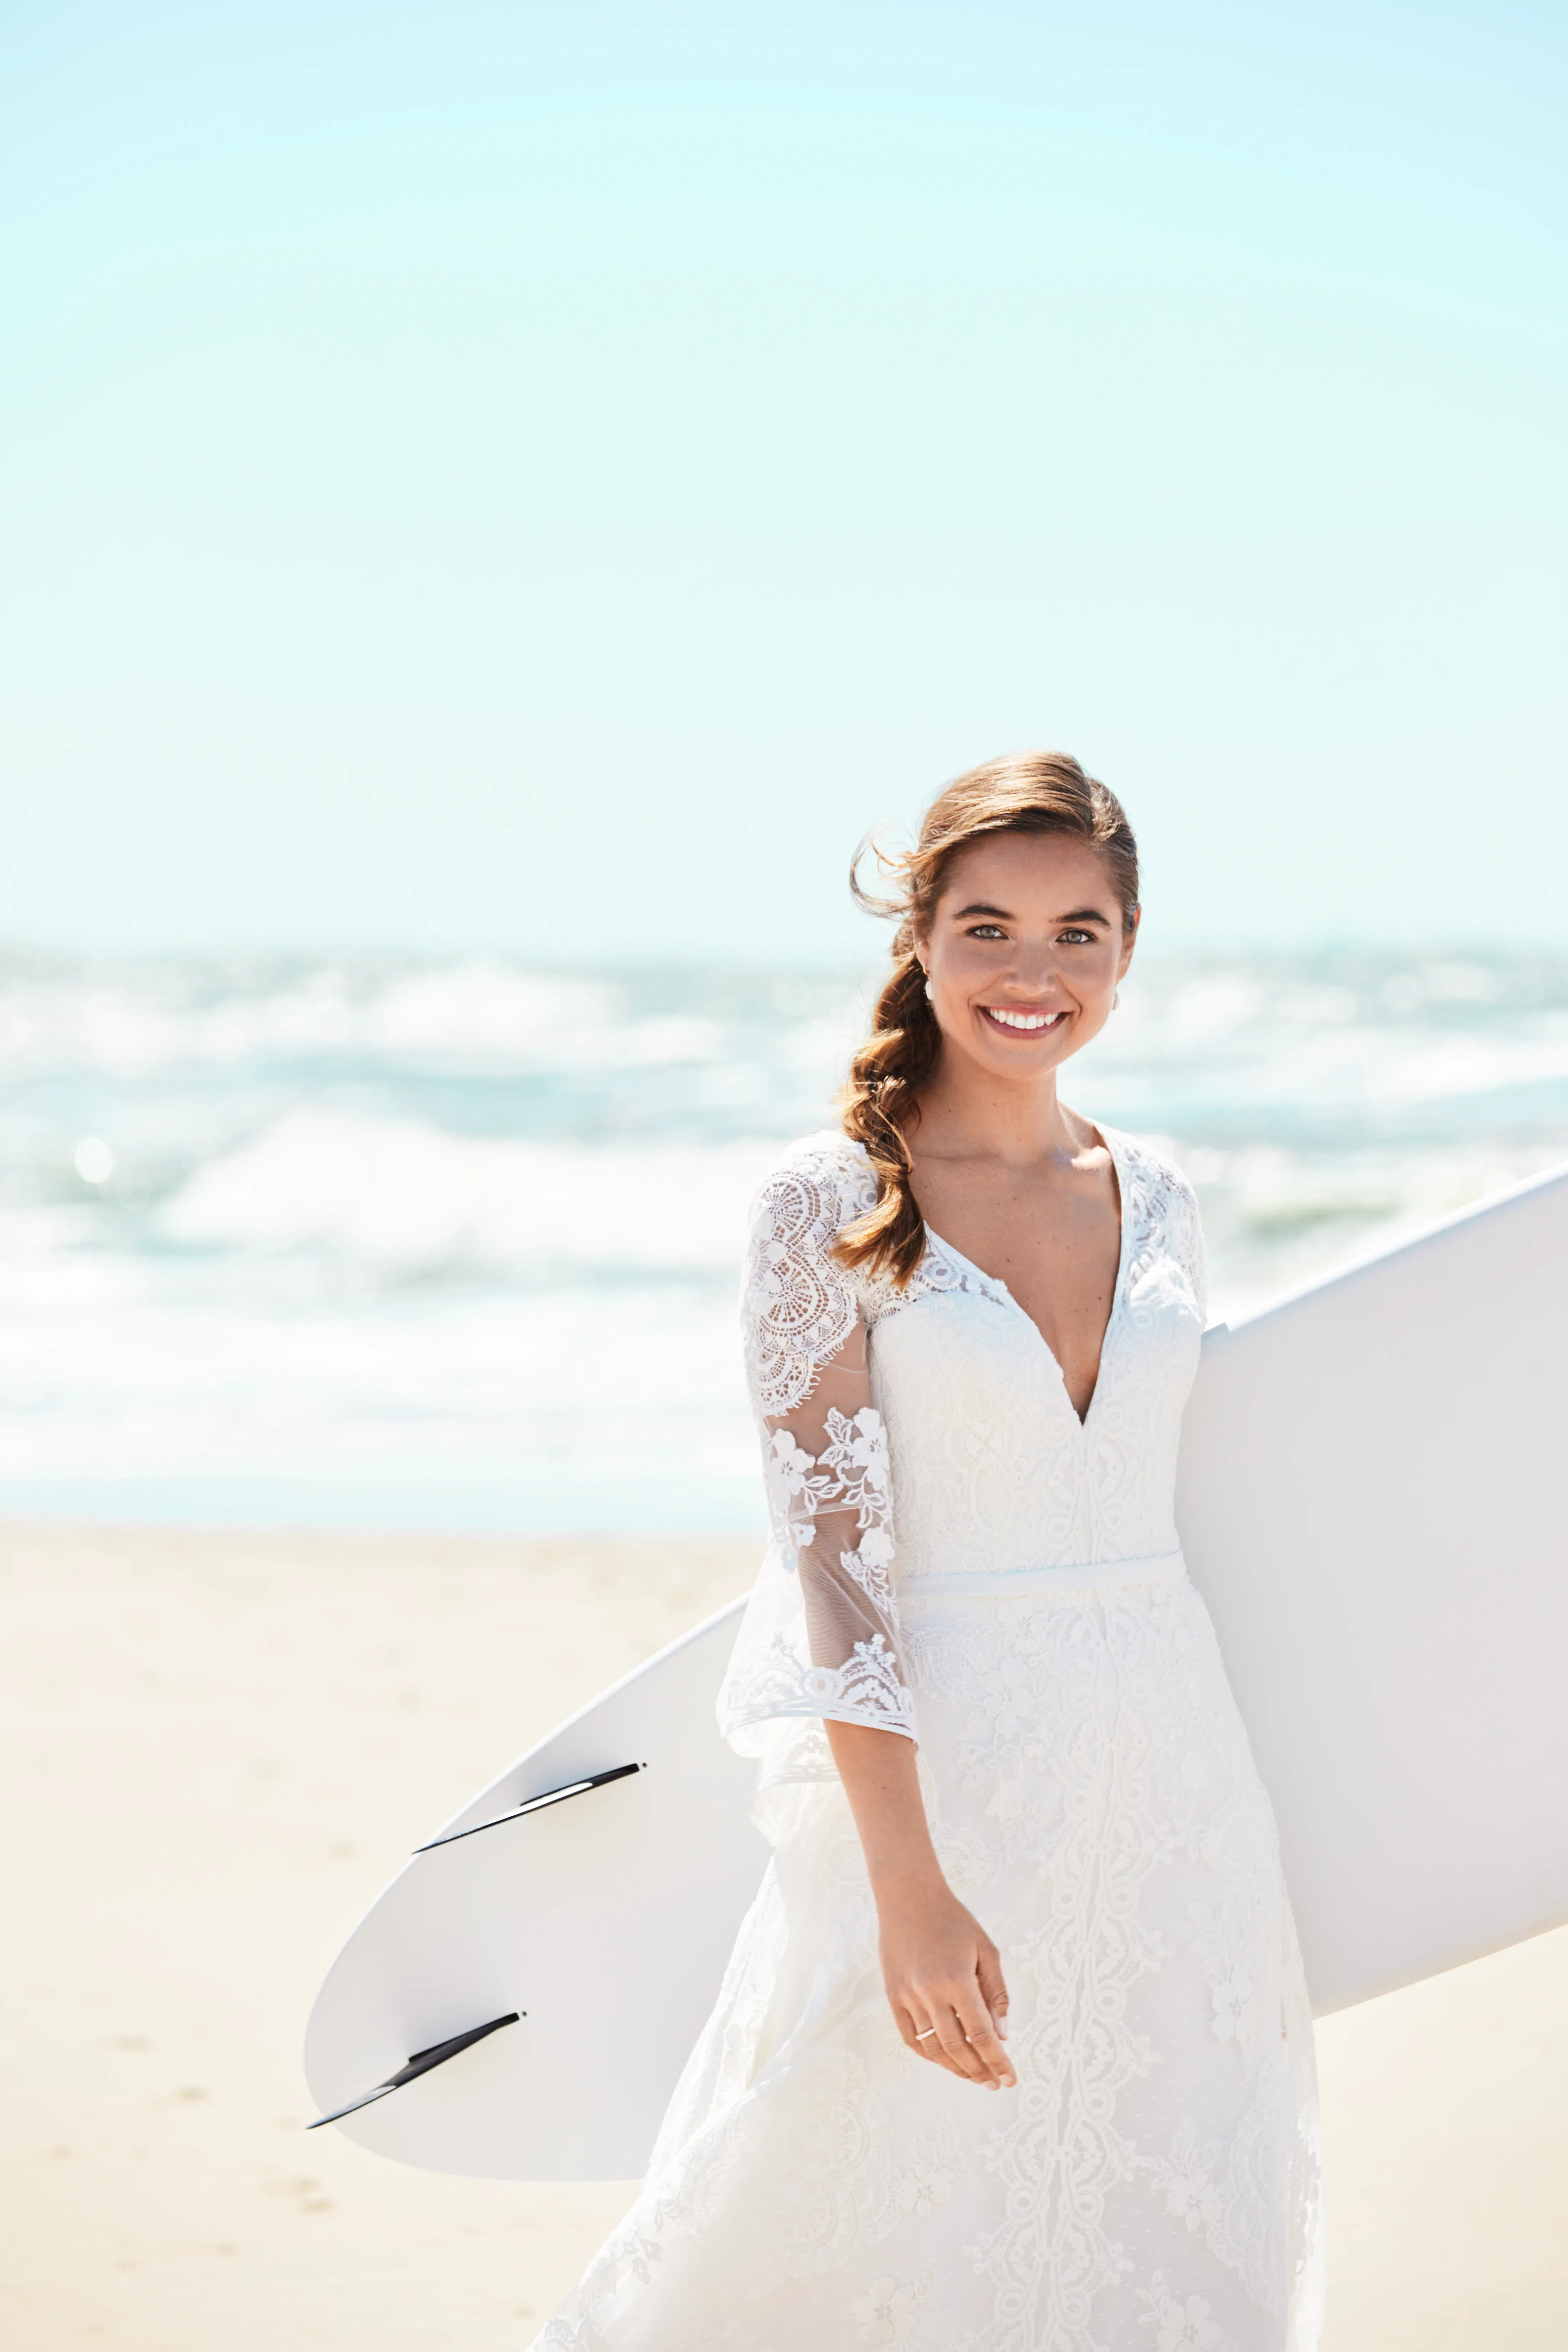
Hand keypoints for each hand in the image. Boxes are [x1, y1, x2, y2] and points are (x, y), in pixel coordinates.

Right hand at [876, 1873, 1014, 2088]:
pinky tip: (945, 2060)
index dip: (998, 2061)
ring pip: (933, 2048)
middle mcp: (929, 1993)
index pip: (981, 2035)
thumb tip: (1003, 2036)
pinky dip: (929, 2054)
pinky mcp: (893, 1996)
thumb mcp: (986, 1950)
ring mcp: (907, 1997)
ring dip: (955, 2068)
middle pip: (957, 2048)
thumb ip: (997, 1994)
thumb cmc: (954, 1920)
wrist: (909, 1896)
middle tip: (995, 2083)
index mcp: (957, 1980)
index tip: (1010, 2080)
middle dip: (980, 2070)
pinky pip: (911, 2037)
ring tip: (975, 2077)